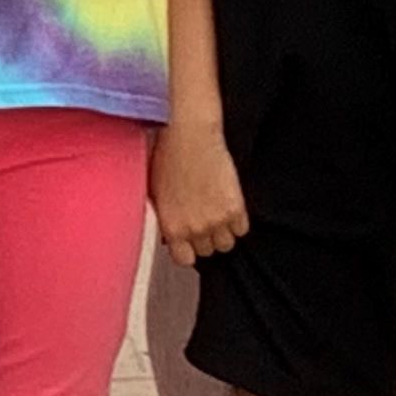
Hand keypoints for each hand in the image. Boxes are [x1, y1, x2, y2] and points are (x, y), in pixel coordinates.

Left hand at [153, 116, 248, 264]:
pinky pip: (242, 230)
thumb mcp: (153, 191)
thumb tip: (167, 230)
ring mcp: (217, 220)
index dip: (186, 250)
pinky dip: (237, 222)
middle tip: (200, 219)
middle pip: (206, 252)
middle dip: (203, 238)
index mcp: (171, 226)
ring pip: (226, 244)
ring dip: (222, 232)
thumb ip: (163, 216)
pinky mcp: (236, 208)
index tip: (186, 241)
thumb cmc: (166, 156)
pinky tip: (227, 205)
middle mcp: (194, 228)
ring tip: (214, 213)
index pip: (184, 259)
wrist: (188, 135)